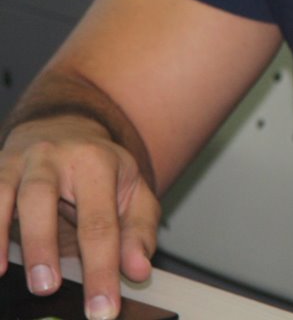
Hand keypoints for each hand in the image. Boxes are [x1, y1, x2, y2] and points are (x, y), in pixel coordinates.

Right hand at [0, 115, 158, 319]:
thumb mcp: (133, 193)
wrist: (66, 129)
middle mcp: (54, 158)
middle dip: (43, 244)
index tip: (103, 309)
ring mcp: (18, 163)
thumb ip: (138, 232)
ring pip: (3, 193)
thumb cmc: (101, 170)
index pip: (101, 223)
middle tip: (47, 288)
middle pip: (43, 198)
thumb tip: (138, 271)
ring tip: (1, 273)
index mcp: (97, 164)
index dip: (102, 269)